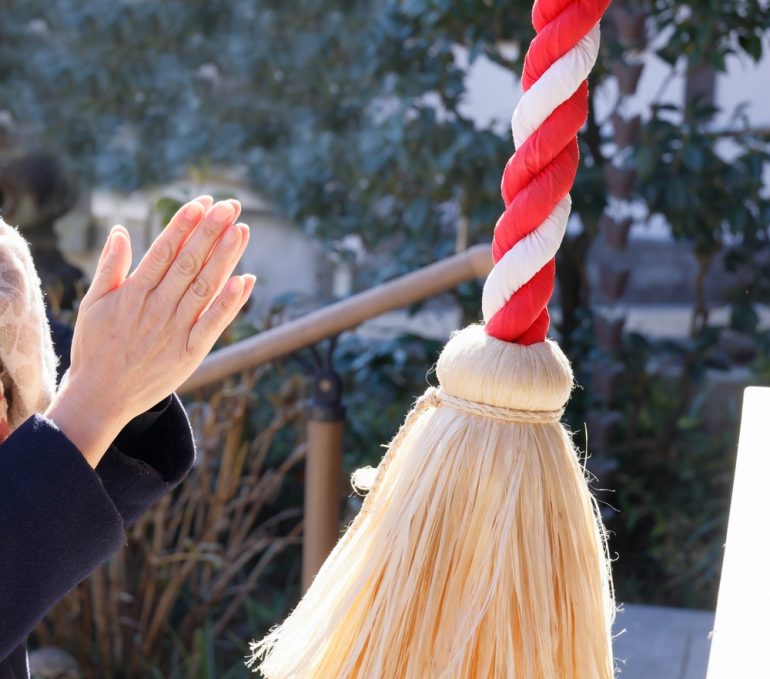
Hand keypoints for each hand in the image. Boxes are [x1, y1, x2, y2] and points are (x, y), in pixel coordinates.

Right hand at [45, 196, 255, 466]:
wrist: (100, 397)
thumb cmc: (95, 348)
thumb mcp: (93, 304)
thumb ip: (110, 267)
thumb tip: (122, 230)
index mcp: (133, 293)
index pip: (164, 250)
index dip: (185, 224)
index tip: (202, 202)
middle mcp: (157, 308)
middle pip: (189, 262)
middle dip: (211, 232)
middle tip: (230, 205)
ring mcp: (175, 330)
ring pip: (204, 287)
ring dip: (224, 258)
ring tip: (241, 230)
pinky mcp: (190, 352)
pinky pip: (213, 324)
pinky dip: (229, 303)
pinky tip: (245, 280)